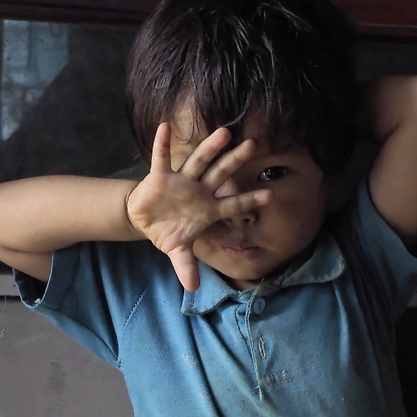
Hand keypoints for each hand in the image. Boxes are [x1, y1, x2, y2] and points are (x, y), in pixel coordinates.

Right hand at [126, 122, 271, 289]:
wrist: (145, 220)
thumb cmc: (168, 231)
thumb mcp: (178, 250)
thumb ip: (186, 266)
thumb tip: (192, 288)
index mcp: (208, 208)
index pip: (233, 204)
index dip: (250, 200)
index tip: (270, 196)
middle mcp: (199, 190)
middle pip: (221, 173)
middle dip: (235, 161)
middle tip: (253, 146)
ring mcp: (181, 180)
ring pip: (198, 161)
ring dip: (209, 147)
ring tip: (224, 132)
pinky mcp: (160, 176)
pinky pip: (161, 158)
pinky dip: (162, 143)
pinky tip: (165, 127)